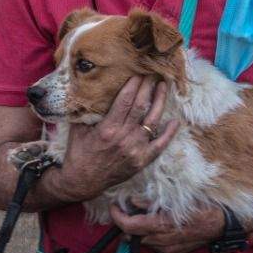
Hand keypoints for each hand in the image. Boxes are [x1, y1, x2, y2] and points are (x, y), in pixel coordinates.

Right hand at [47, 76, 178, 201]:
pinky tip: (175, 121)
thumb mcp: (77, 128)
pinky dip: (169, 133)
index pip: (125, 101)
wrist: (83, 181)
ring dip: (160, 102)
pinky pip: (160, 145)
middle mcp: (123, 138)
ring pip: (153, 122)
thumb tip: (88, 88)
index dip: (134, 85)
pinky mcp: (142, 161)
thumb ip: (85, 110)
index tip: (138, 72)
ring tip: (163, 87)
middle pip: (141, 107)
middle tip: (153, 73)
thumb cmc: (79, 152)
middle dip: (148, 87)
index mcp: (107, 129)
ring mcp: (135, 150)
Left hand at [109, 202, 224, 252]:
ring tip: (143, 217)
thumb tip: (132, 200)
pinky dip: (151, 236)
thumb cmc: (201, 206)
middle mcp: (161, 241)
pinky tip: (158, 226)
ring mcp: (166, 250)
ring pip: (142, 241)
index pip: (128, 226)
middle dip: (125, 223)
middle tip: (126, 210)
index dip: (117, 217)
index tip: (114, 207)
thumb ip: (151, 201)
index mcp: (161, 225)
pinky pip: (153, 246)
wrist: (221, 225)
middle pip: (130, 236)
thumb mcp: (176, 198)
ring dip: (138, 231)